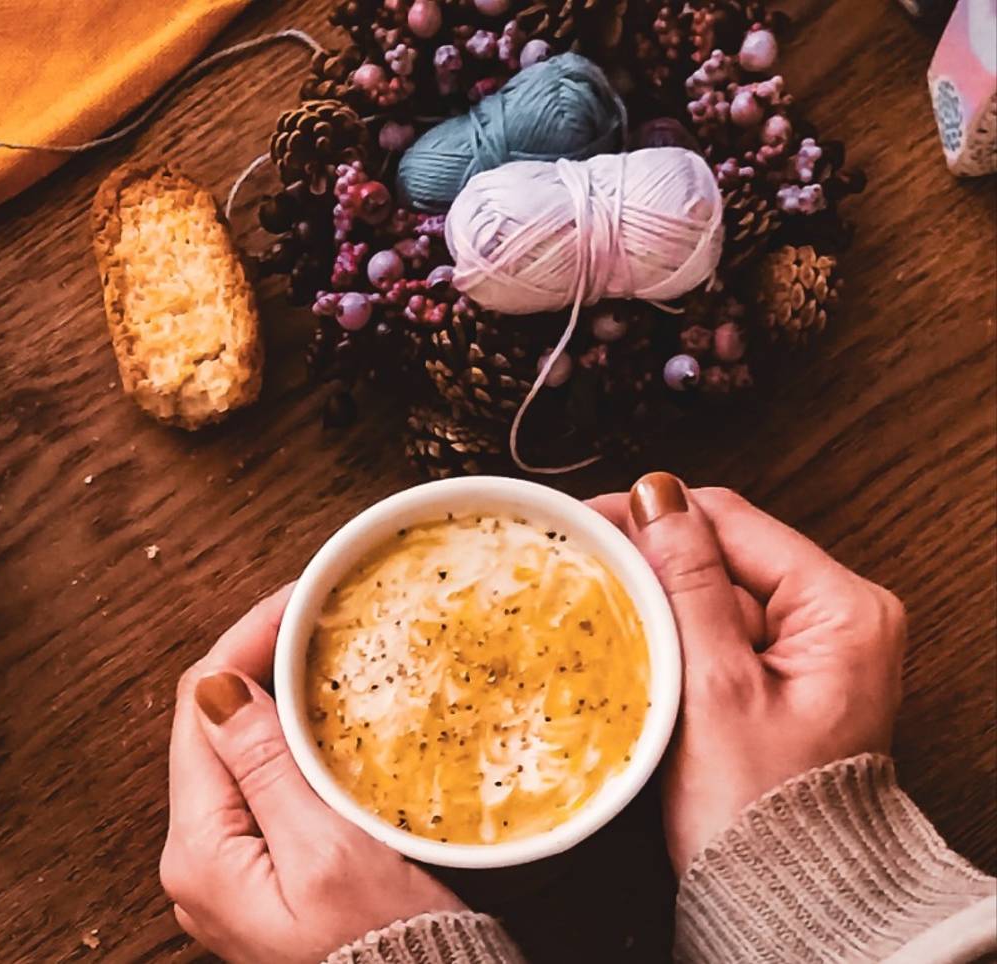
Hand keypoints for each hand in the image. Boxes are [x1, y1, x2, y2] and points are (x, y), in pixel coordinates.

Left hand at [160, 586, 464, 963]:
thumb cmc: (386, 956)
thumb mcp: (328, 853)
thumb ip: (264, 767)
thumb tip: (215, 687)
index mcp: (199, 852)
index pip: (200, 709)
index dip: (245, 643)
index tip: (298, 598)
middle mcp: (199, 860)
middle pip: (212, 726)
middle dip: (259, 661)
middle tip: (317, 613)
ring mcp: (229, 869)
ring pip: (238, 750)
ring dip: (276, 696)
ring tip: (325, 647)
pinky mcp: (263, 874)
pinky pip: (263, 785)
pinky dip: (290, 739)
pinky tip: (327, 715)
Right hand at [592, 474, 905, 873]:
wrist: (783, 902)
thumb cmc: (759, 813)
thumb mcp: (714, 688)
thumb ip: (687, 584)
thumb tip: (658, 497)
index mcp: (844, 608)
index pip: (733, 521)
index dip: (654, 514)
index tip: (587, 520)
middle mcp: (839, 618)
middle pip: (725, 552)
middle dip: (654, 562)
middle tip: (583, 571)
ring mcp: (812, 649)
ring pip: (715, 591)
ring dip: (659, 600)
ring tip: (601, 614)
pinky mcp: (783, 678)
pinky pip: (718, 631)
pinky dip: (674, 634)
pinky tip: (634, 647)